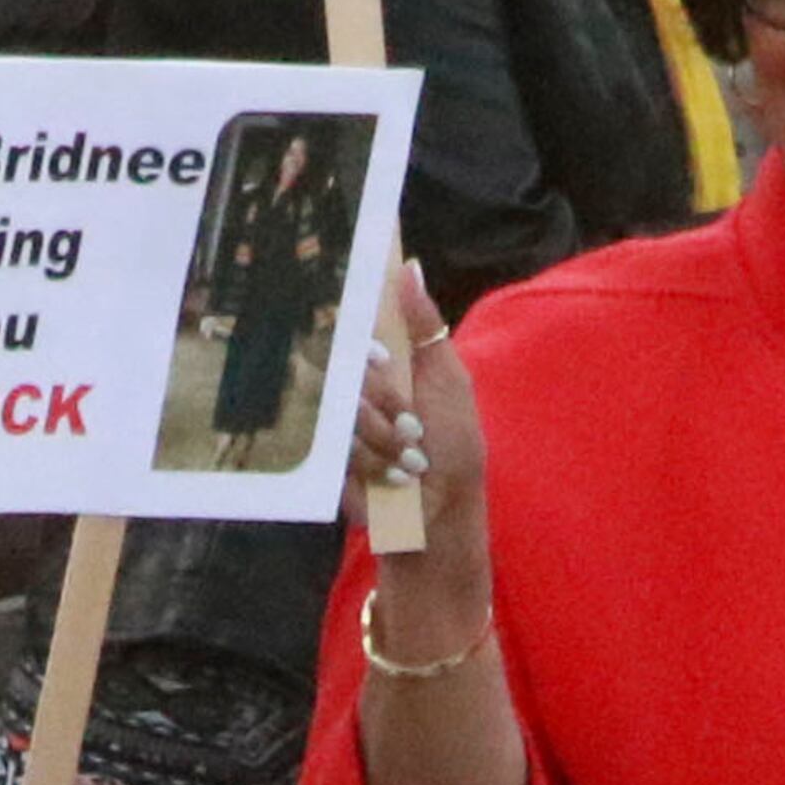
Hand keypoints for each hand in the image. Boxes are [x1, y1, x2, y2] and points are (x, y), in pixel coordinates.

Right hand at [350, 263, 489, 588]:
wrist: (439, 518)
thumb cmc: (453, 449)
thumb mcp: (448, 380)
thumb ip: (425, 326)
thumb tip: (410, 267)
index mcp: (388, 363)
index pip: (360, 329)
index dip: (367, 338)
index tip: (385, 355)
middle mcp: (360, 389)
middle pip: (347, 369)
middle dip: (384, 399)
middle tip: (412, 426)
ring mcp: (342, 426)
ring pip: (343, 410)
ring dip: (384, 437)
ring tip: (412, 460)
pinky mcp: (330, 461)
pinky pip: (337, 448)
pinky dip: (371, 463)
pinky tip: (393, 479)